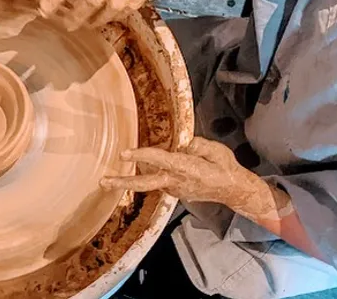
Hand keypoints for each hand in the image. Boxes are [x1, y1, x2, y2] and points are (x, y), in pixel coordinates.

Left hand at [101, 137, 285, 221]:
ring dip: (133, 180)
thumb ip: (198, 145)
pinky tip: (149, 170)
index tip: (124, 153)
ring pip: (151, 182)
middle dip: (122, 183)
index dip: (141, 156)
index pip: (159, 160)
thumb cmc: (225, 167)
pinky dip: (153, 176)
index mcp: (185, 168)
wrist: (233, 190)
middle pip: (144, 184)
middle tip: (103, 181)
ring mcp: (175, 190)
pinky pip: (161, 182)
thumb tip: (183, 144)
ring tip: (112, 178)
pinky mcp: (176, 192)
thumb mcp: (216, 150)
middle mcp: (176, 182)